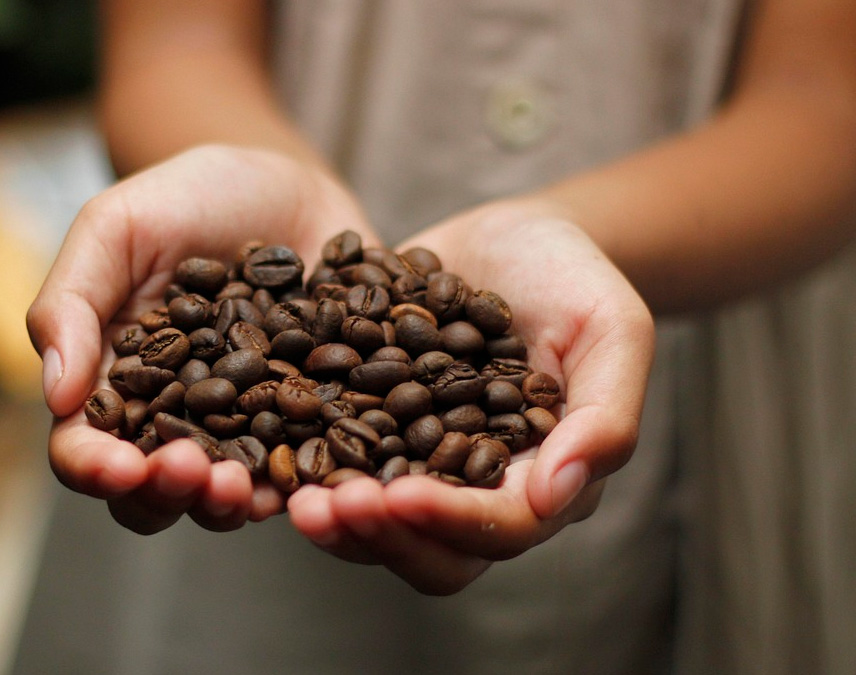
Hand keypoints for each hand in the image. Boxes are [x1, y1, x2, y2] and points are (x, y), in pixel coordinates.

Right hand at [27, 144, 378, 533]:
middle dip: (168, 494)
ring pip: (227, 496)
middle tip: (192, 472)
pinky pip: (307, 469)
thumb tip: (56, 396)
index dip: (94, 468)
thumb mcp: (114, 228)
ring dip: (232, 504)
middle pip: (155, 491)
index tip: (118, 467)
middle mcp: (173, 421)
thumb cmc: (184, 199)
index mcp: (112, 385)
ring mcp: (243, 430)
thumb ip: (72, 302)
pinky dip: (308, 485)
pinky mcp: (307, 423)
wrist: (282, 182)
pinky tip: (315, 483)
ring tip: (248, 488)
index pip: (85, 448)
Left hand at [288, 201, 655, 593]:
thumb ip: (605, 413)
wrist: (514, 237)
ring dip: (334, 518)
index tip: (396, 498)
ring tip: (288, 496)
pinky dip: (305, 468)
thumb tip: (556, 497)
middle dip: (377, 535)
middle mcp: (480, 489)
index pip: (501, 527)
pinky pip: (338, 468)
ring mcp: (423, 466)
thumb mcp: (612, 327)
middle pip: (433, 552)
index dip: (449, 521)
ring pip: (379, 525)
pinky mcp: (375, 432)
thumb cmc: (574, 277)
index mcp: (545, 479)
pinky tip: (263, 447)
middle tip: (321, 507)